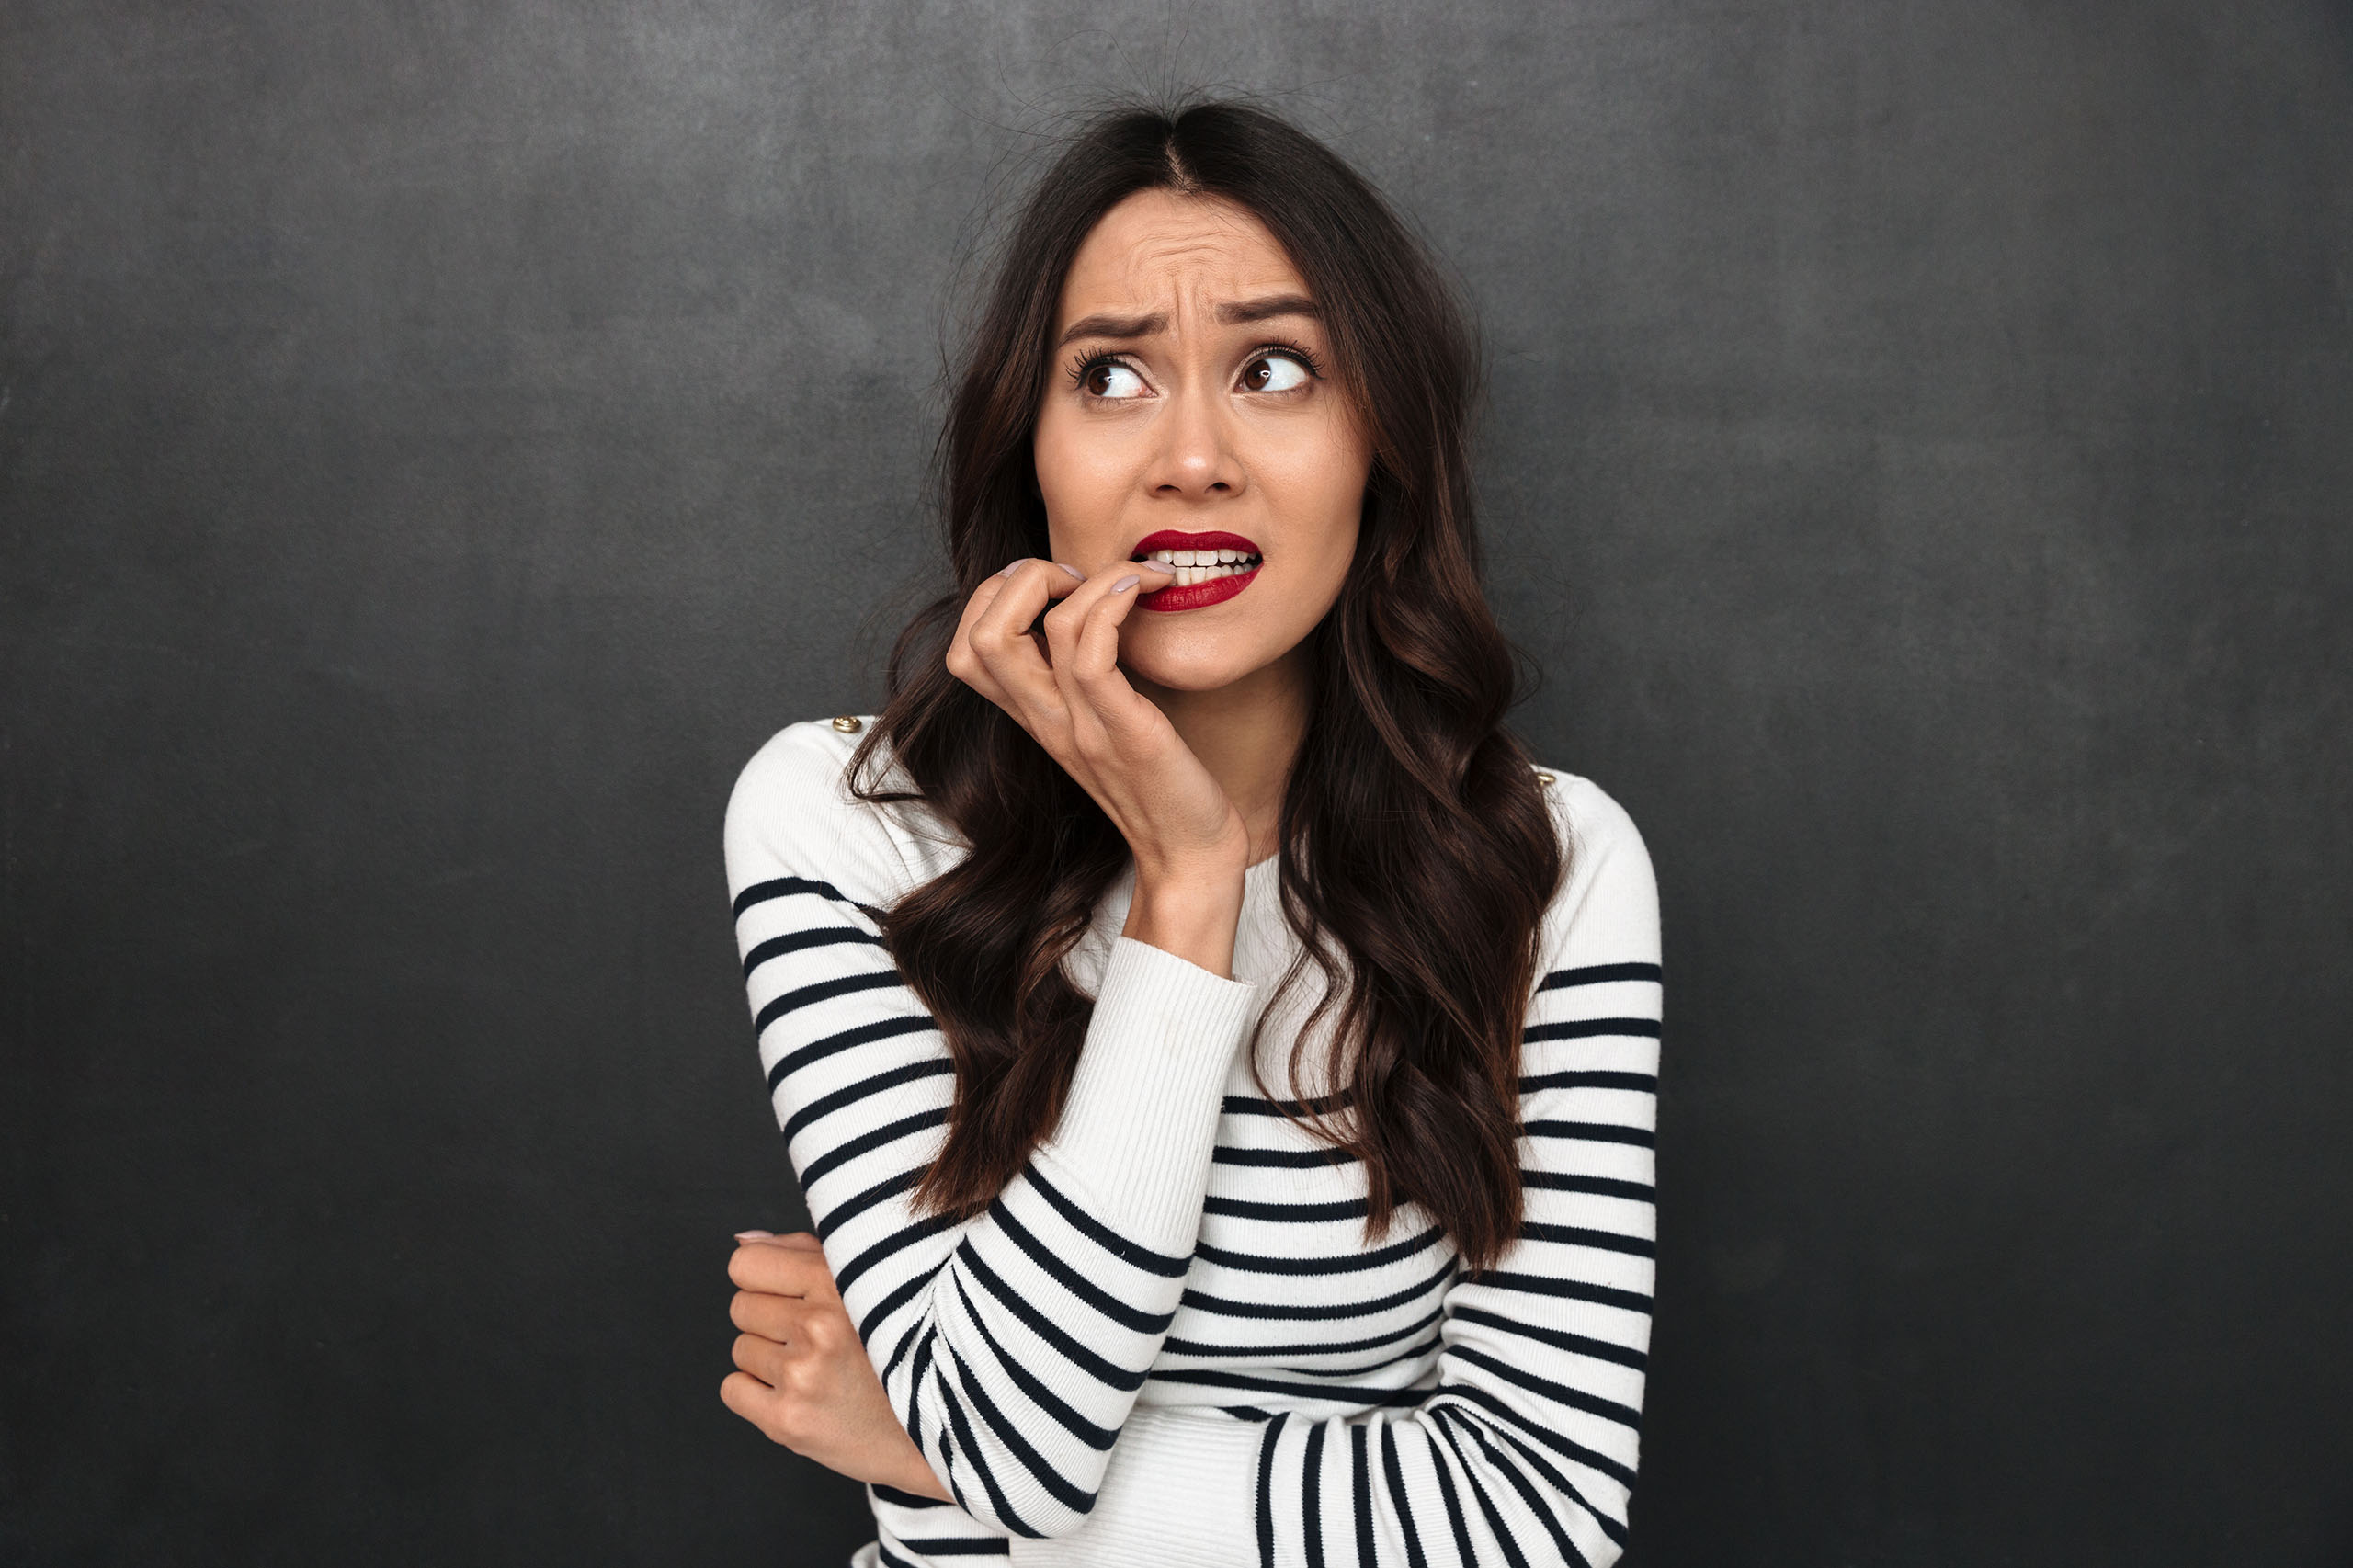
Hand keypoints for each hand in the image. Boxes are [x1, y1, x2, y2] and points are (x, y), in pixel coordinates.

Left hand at [720, 1231, 950, 1501]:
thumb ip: (803, 1252)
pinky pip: (732, 1390)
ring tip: (816, 1368)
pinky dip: (757, 1393)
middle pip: (740, 1308)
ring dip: (769, 1359)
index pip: (746, 1266)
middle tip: (812, 1338)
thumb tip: (743, 1241)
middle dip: (769, 1321)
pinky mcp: (787, 1421)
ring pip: (740, 1349)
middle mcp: (819, 1328)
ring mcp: (801, 1377)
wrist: (937, 1422)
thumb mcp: (866, 1282)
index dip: (764, 1279)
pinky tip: (799, 1394)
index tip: (788, 1294)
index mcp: (837, 1284)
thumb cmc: (901, 1345)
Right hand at [944, 556, 1249, 972]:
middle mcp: (1045, 722)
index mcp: (1035, 718)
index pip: (965, 649)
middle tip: (1080, 575)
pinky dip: (1112, 603)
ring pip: (1033, 631)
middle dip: (1020, 578)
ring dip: (1083, 577)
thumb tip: (1087, 612)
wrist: (1190, 856)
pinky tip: (1145, 591)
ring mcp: (1080, 728)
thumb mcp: (1103, 723)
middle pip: (978, 636)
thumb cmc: (1160, 782)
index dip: (994, 597)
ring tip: (1131, 576)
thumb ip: (1080, 677)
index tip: (1056, 585)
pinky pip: (1091, 654)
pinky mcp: (1123, 733)